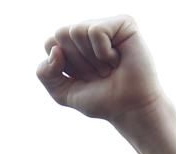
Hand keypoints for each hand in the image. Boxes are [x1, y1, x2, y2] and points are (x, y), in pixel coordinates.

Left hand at [36, 16, 163, 121]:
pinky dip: (103, 52)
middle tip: (98, 73)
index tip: (84, 78)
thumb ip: (45, 73)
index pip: (50, 43)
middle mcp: (89, 32)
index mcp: (74, 45)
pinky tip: (117, 59)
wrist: (130, 108)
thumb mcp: (62, 92)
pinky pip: (96, 31)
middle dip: (77, 61)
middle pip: (61, 33)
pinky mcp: (123, 23)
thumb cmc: (102, 100)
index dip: (64, 66)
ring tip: (109, 67)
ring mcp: (106, 26)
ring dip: (91, 58)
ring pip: (76, 30)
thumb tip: (55, 50)